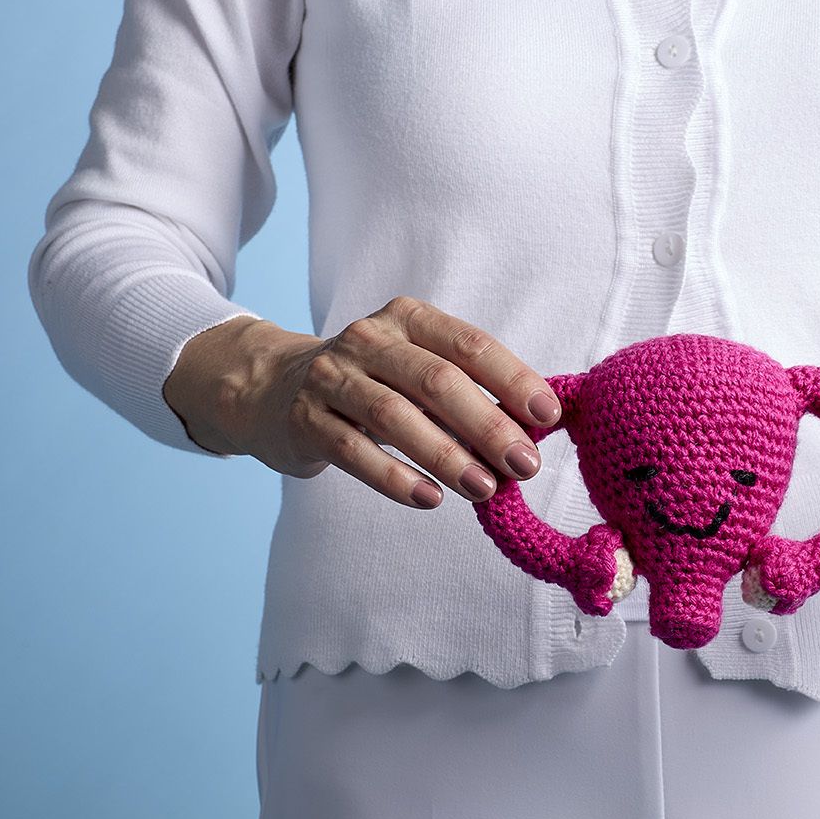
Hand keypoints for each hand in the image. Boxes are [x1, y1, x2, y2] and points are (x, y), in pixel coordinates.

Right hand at [161, 298, 563, 508]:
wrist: (272, 388)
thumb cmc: (372, 384)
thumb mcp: (416, 369)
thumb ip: (468, 392)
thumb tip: (534, 430)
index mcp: (408, 318)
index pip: (468, 345)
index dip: (512, 379)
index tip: (548, 417)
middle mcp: (369, 340)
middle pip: (435, 380)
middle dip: (487, 424)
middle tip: (525, 465)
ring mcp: (331, 378)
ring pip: (394, 415)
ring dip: (446, 455)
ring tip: (484, 489)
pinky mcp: (304, 420)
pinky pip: (353, 451)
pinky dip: (395, 477)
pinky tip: (429, 499)